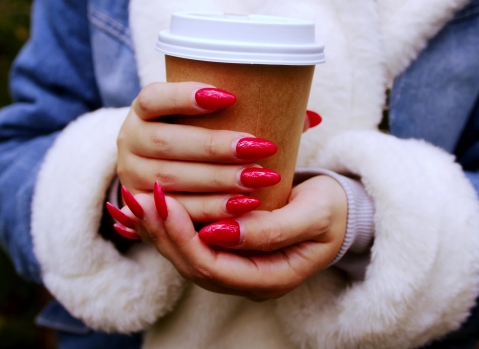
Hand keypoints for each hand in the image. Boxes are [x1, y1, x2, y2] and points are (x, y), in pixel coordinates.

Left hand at [110, 176, 347, 300]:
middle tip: (143, 197)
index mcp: (270, 280)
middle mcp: (247, 281)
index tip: (168, 203)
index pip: (214, 269)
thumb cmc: (332, 210)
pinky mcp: (227, 250)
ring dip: (159, 228)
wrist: (341, 210)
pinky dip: (168, 223)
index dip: (187, 239)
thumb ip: (273, 229)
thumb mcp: (314, 215)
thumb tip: (222, 232)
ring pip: (186, 256)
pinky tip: (149, 203)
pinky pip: (190, 242)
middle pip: (192, 266)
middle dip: (164, 232)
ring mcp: (235, 268)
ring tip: (137, 198)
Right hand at [116, 81, 320, 221]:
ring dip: (218, 181)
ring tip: (259, 180)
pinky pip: (176, 212)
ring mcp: (132, 176)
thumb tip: (312, 117)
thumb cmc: (198, 135)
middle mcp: (129, 140)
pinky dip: (210, 209)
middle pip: (168, 143)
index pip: (155, 97)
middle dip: (216, 148)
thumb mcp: (213, 119)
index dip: (185, 96)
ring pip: (171, 180)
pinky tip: (242, 207)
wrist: (162, 169)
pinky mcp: (142, 208)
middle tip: (261, 149)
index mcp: (143, 109)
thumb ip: (253, 111)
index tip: (229, 97)